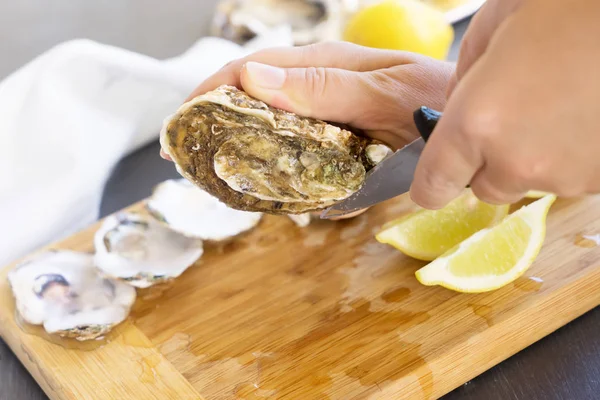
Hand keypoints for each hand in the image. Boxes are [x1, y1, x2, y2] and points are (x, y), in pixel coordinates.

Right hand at [163, 41, 454, 216]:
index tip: (179, 131)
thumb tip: (253, 81)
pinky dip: (289, 183)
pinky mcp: (338, 149)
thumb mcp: (384, 91)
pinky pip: (302, 164)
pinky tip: (283, 200)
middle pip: (251, 106)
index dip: (206, 96)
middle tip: (195, 166)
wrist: (468, 125)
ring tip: (230, 188)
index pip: (247, 72)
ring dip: (249, 161)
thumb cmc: (434, 100)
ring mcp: (325, 122)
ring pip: (272, 139)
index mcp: (320, 67)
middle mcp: (316, 91)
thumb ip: (326, 87)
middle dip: (218, 131)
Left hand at [410, 0, 599, 208]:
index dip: (431, 185)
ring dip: (534, 157)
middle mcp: (516, 160)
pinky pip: (572, 176)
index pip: (434, 184)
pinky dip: (572, 156)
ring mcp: (565, 174)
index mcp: (476, 123)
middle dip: (488, 163)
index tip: (434, 183)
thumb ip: (463, 77)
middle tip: (510, 121)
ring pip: (531, 182)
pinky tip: (581, 117)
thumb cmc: (565, 8)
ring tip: (555, 109)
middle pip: (485, 188)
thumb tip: (454, 104)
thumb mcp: (493, 28)